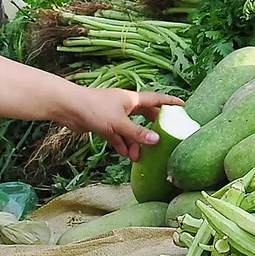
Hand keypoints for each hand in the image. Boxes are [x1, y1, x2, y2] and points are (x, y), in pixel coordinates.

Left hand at [60, 86, 184, 160]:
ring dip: (134, 142)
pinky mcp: (104, 124)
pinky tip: (125, 154)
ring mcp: (114, 115)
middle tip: (163, 136)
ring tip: (138, 156)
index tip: (183, 105)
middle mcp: (126, 106)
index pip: (157, 99)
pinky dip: (121, 144)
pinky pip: (117, 135)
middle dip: (153, 128)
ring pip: (130, 129)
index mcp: (133, 99)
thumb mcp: (119, 123)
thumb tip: (157, 141)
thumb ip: (137, 132)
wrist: (69, 108)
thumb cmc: (96, 109)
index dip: (170, 102)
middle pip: (145, 116)